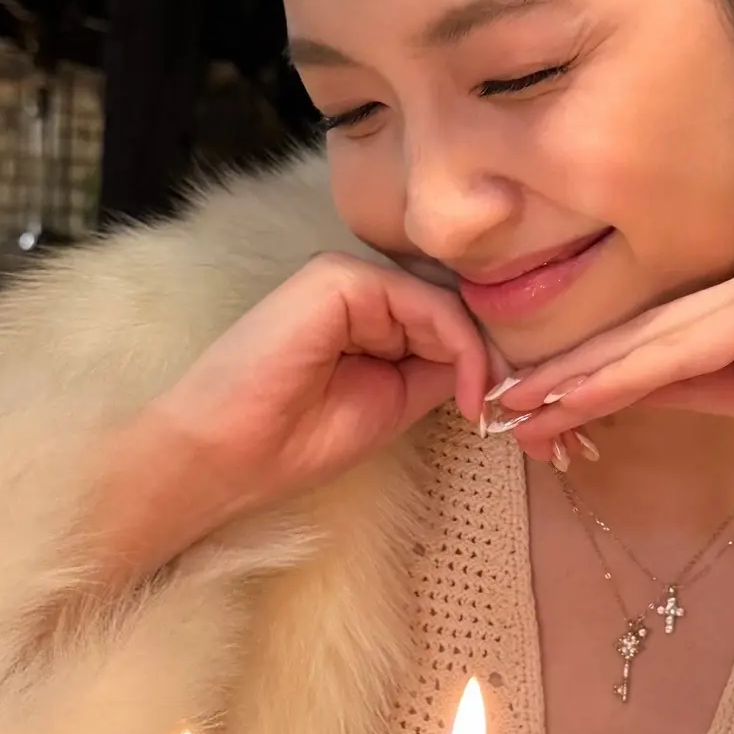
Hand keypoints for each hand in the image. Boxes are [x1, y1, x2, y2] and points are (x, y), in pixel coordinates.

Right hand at [87, 252, 489, 588]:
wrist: (227, 455)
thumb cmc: (294, 442)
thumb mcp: (391, 404)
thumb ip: (437, 371)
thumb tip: (495, 357)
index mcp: (365, 318)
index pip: (442, 318)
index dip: (482, 355)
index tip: (502, 405)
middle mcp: (356, 290)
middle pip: (446, 303)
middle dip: (485, 350)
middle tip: (506, 401)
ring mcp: (344, 279)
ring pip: (439, 300)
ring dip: (474, 351)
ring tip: (481, 401)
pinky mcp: (335, 278)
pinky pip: (420, 299)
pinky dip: (456, 341)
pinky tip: (462, 387)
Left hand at [494, 233, 733, 559]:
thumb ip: (701, 380)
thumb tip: (622, 389)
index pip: (667, 317)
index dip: (594, 361)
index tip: (532, 400)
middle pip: (651, 318)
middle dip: (570, 369)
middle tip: (498, 407)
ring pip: (656, 333)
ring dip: (577, 378)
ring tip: (513, 414)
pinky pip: (682, 349)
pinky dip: (618, 380)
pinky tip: (566, 406)